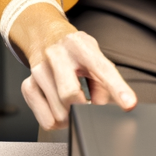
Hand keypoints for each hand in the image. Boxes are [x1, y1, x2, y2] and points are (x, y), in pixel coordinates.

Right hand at [9, 2, 136, 130]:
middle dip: (82, 108)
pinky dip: (58, 121)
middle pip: (70, 95)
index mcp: (79, 45)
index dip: (117, 88)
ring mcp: (38, 70)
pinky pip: (47, 121)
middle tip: (88, 105)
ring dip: (71, 116)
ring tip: (73, 100)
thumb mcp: (95, 56)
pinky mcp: (27, 85)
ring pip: (59, 113)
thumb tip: (100, 108)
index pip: (101, 69)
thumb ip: (104, 82)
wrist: (43, 34)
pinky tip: (60, 106)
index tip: (129, 104)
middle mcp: (55, 55)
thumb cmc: (76, 51)